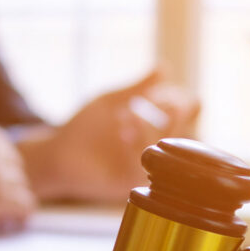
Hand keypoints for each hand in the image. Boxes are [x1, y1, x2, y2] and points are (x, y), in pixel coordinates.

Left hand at [18, 68, 198, 201]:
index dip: (183, 99)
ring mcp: (148, 168)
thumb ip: (136, 88)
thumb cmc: (84, 128)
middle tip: (155, 104)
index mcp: (158, 127)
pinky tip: (122, 132)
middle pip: (192, 132)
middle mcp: (159, 149)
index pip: (191, 111)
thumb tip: (164, 67)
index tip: (160, 92)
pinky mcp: (133, 182)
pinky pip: (150, 161)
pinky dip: (139, 141)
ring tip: (128, 116)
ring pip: (173, 148)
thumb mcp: (110, 102)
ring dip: (156, 126)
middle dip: (175, 112)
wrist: (57, 155)